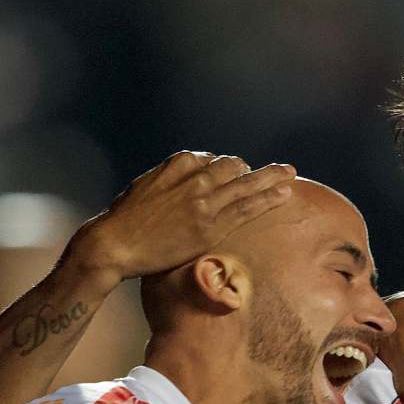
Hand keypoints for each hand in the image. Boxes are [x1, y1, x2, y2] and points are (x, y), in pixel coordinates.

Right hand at [64, 151, 295, 284]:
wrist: (114, 243)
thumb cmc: (124, 220)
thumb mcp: (145, 187)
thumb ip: (169, 179)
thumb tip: (186, 179)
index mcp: (177, 164)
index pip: (213, 159)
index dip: (227, 168)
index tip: (237, 175)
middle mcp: (194, 179)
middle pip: (234, 167)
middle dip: (256, 170)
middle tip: (280, 170)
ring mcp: (204, 202)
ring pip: (246, 184)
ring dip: (272, 177)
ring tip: (290, 173)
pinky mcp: (210, 226)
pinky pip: (246, 209)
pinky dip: (267, 199)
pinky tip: (284, 194)